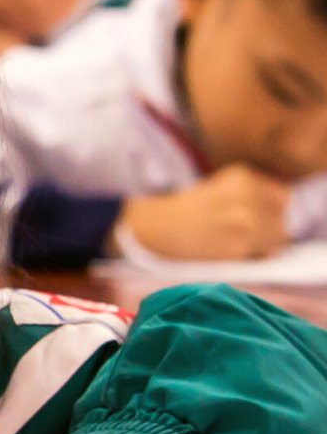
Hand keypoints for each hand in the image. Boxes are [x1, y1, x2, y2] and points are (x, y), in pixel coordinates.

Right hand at [117, 164, 289, 259]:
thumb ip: (250, 194)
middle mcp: (247, 196)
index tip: (255, 217)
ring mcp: (245, 222)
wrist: (151, 230)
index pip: (281, 196)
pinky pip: (262, 255)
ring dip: (262, 244)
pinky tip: (228, 252)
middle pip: (281, 218)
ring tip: (236, 244)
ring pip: (277, 238)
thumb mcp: (219, 187)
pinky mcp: (237, 247)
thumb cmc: (182, 211)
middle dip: (267, 228)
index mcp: (242, 177)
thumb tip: (279, 212)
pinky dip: (251, 257)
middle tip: (242, 234)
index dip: (270, 210)